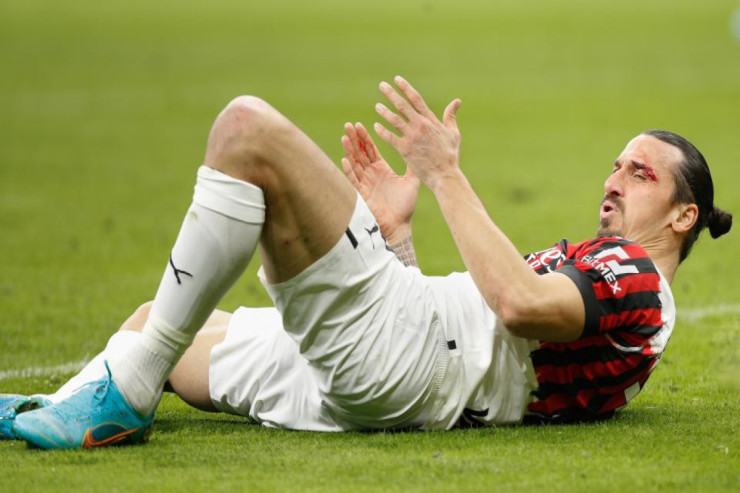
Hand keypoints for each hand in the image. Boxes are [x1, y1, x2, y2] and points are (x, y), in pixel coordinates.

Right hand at [341, 122, 419, 241]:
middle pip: (360, 153)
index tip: (360, 124)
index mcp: (382, 170)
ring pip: (354, 163)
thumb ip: (412, 166)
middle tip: (348, 124)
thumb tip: (418, 151)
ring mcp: (364, 183)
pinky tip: (345, 159)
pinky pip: (353, 180)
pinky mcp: (360, 194)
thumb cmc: (405, 207)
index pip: (371, 150)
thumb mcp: (411, 182)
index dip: (365, 138)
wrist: (399, 226)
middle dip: (354, 139)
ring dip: (349, 150)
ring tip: (344, 136)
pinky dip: (349, 170)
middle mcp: (371, 175)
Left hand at [373, 76, 461, 191]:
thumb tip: (457, 101)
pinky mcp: (405, 150)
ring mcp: (412, 137)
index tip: (397, 79)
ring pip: (394, 120)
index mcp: (431, 120)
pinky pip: (390, 138)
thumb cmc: (450, 155)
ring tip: (377, 106)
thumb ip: (451, 116)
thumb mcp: (453, 133)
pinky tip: (375, 126)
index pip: (416, 99)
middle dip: (391, 94)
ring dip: (384, 111)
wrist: (444, 175)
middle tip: (381, 85)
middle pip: (402, 106)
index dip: (406, 88)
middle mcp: (420, 126)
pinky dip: (382, 131)